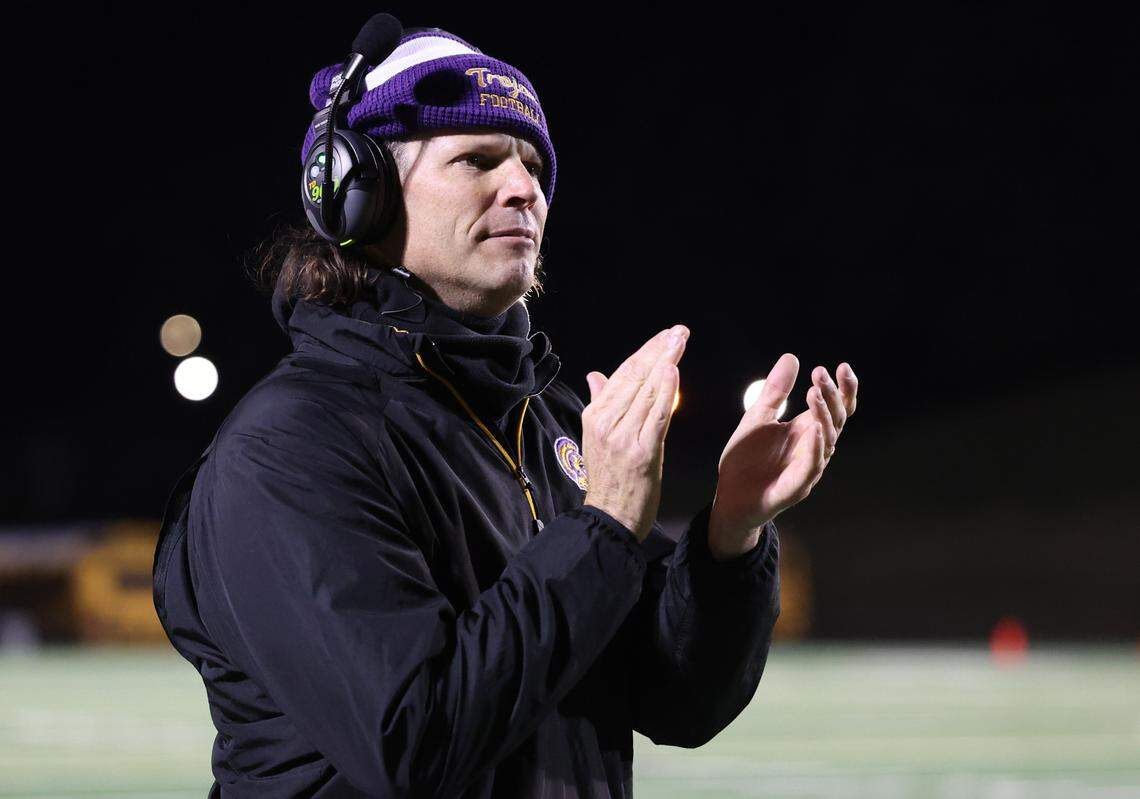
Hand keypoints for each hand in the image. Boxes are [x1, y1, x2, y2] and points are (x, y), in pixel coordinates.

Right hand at [581, 325, 688, 542]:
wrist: (609, 519)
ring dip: (665, 362)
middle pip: (635, 377)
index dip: (645, 352)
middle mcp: (606, 422)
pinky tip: (672, 370)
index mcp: (594, 416)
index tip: (664, 336)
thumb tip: (594, 375)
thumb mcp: (596, 438)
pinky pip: (656, 415)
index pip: (621, 374)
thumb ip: (599, 402)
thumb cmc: (609, 479)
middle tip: (678, 331)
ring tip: (679, 341)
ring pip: (646, 391)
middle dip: (658, 350)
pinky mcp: (641, 452)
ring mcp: (623, 436)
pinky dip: (665, 391)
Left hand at [707, 355, 858, 558]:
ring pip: (827, 440)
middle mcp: (813, 447)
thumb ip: (774, 391)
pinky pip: (812, 467)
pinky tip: (814, 429)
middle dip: (831, 395)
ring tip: (814, 393)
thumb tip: (792, 356)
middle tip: (820, 374)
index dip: (844, 389)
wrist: (729, 497)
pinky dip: (815, 448)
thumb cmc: (746, 460)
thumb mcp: (757, 417)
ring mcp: (808, 468)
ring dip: (823, 416)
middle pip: (835, 419)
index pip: (836, 407)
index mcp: (806, 430)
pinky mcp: (796, 487)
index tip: (842, 366)